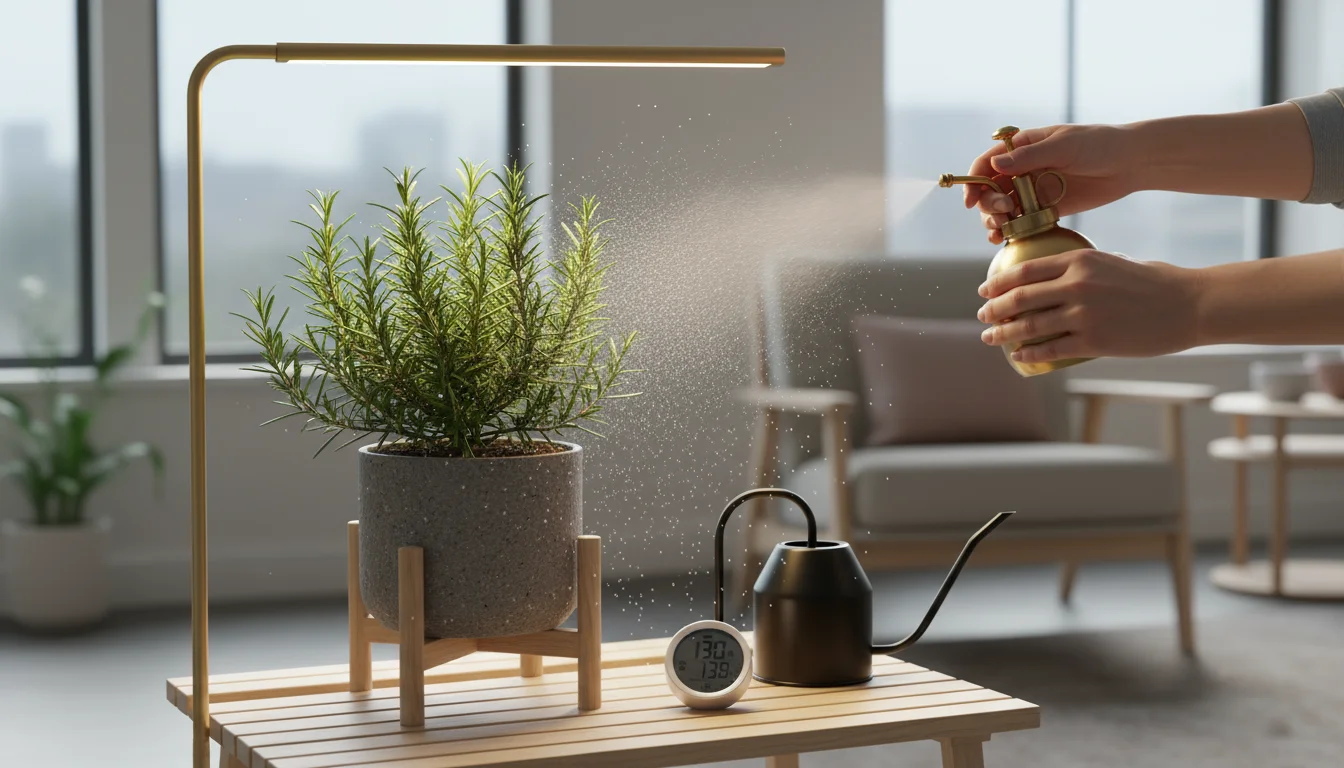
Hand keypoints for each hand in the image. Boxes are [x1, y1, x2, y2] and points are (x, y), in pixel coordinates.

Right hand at [963, 124, 1139, 244]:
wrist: (1130, 163)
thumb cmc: (1099, 145)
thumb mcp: (1064, 146)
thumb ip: (1029, 157)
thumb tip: (994, 165)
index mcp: (1022, 148)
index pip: (986, 164)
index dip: (973, 181)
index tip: (971, 201)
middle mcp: (1022, 170)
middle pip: (988, 191)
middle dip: (988, 205)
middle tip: (1003, 213)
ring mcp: (1032, 191)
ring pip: (1000, 209)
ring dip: (994, 221)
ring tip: (1002, 231)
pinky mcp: (1045, 209)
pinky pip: (1020, 222)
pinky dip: (1009, 232)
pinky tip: (1007, 239)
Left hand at [977, 249, 1201, 362]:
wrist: (1189, 305)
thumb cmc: (1154, 282)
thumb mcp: (1113, 262)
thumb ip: (1082, 269)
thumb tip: (1056, 277)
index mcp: (1080, 260)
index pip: (1024, 270)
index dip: (998, 282)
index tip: (985, 291)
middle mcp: (1076, 285)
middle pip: (1019, 298)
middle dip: (994, 309)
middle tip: (982, 316)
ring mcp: (1084, 315)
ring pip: (1029, 326)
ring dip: (1004, 334)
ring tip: (991, 338)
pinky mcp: (1094, 341)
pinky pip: (1050, 349)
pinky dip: (1029, 353)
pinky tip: (1019, 355)